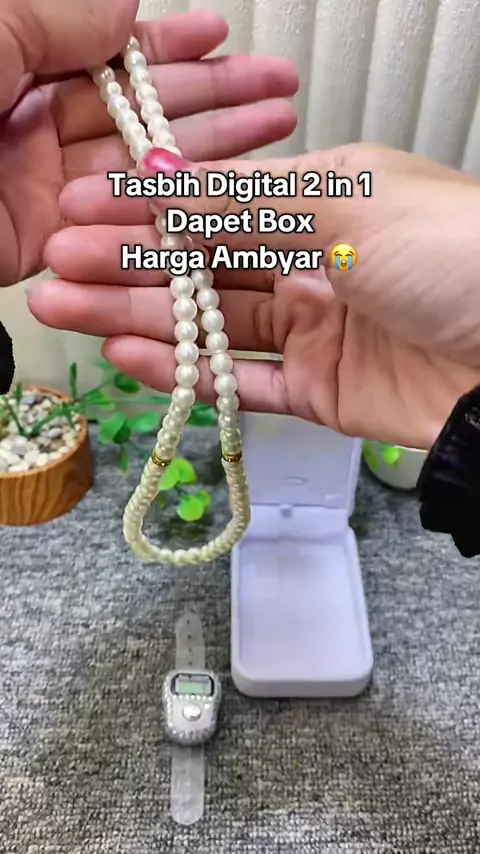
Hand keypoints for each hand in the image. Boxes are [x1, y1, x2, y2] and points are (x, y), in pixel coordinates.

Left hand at [0, 7, 296, 286]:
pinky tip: (224, 214)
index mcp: (18, 69)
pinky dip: (171, 226)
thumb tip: (127, 4)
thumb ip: (56, 18)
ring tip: (279, 140)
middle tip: (284, 98)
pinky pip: (123, 237)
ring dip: (213, 163)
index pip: (113, 60)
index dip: (173, 49)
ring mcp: (47, 194)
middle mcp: (39, 131)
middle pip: (144, 121)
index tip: (226, 37)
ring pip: (145, 179)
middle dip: (218, 105)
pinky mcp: (51, 250)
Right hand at [29, 143, 479, 448]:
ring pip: (214, 326)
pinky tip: (137, 360)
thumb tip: (166, 180)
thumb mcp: (347, 202)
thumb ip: (248, 201)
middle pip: (203, 268)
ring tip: (73, 314)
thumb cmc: (457, 254)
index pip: (214, 204)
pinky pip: (247, 382)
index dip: (145, 211)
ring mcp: (318, 330)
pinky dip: (193, 374)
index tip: (80, 216)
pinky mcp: (324, 392)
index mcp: (324, 201)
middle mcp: (316, 263)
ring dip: (144, 320)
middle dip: (127, 268)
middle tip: (59, 274)